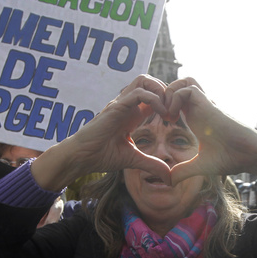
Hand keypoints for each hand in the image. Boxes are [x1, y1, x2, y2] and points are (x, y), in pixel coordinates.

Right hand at [30, 75, 172, 190]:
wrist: (81, 158)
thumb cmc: (101, 156)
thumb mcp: (133, 160)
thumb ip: (152, 164)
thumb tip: (169, 177)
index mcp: (132, 114)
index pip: (153, 95)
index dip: (167, 101)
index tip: (175, 118)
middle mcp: (127, 105)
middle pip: (149, 81)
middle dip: (166, 91)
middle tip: (173, 110)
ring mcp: (121, 104)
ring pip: (144, 80)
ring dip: (160, 91)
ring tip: (167, 109)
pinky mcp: (116, 107)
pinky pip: (138, 93)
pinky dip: (154, 99)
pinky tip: (161, 113)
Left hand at [165, 78, 256, 197]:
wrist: (249, 155)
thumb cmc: (231, 158)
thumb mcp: (201, 165)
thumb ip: (184, 170)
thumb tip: (169, 180)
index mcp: (196, 118)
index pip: (177, 99)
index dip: (165, 105)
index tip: (163, 122)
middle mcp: (199, 108)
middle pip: (179, 85)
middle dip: (164, 96)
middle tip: (161, 115)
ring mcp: (204, 105)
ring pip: (183, 81)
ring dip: (170, 93)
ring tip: (168, 114)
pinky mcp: (209, 104)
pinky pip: (188, 89)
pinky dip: (176, 98)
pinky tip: (175, 117)